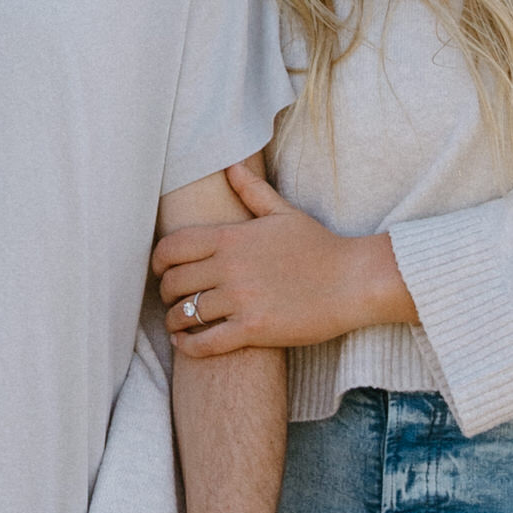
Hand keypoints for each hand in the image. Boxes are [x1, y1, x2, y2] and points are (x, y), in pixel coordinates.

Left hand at [152, 162, 415, 356]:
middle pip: (173, 282)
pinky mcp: (254, 329)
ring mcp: (241, 299)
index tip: (160, 272)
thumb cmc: (320, 248)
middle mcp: (231, 267)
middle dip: (165, 293)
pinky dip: (189, 346)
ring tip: (178, 324)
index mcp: (232, 238)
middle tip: (171, 299)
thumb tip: (232, 167)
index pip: (172, 248)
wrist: (354, 281)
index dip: (157, 262)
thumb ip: (253, 192)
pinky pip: (206, 342)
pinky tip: (187, 345)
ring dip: (175, 321)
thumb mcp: (284, 214)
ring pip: (185, 313)